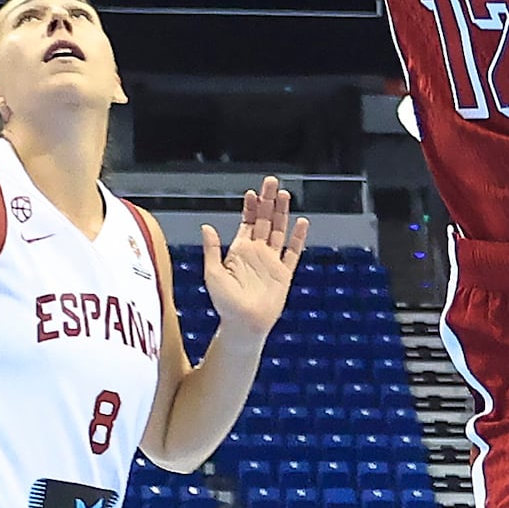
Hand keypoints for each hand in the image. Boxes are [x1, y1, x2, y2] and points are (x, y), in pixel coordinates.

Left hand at [204, 177, 306, 336]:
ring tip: (285, 195)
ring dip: (282, 213)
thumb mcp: (212, 274)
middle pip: (265, 221)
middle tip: (272, 182)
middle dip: (268, 201)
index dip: (250, 207)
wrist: (244, 325)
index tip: (252, 193)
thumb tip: (206, 226)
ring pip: (279, 231)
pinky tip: (302, 223)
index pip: (247, 223)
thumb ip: (212, 250)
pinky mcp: (284, 274)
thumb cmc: (225, 304)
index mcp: (240, 251)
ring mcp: (272, 262)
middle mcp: (257, 253)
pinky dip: (298, 238)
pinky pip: (293, 253)